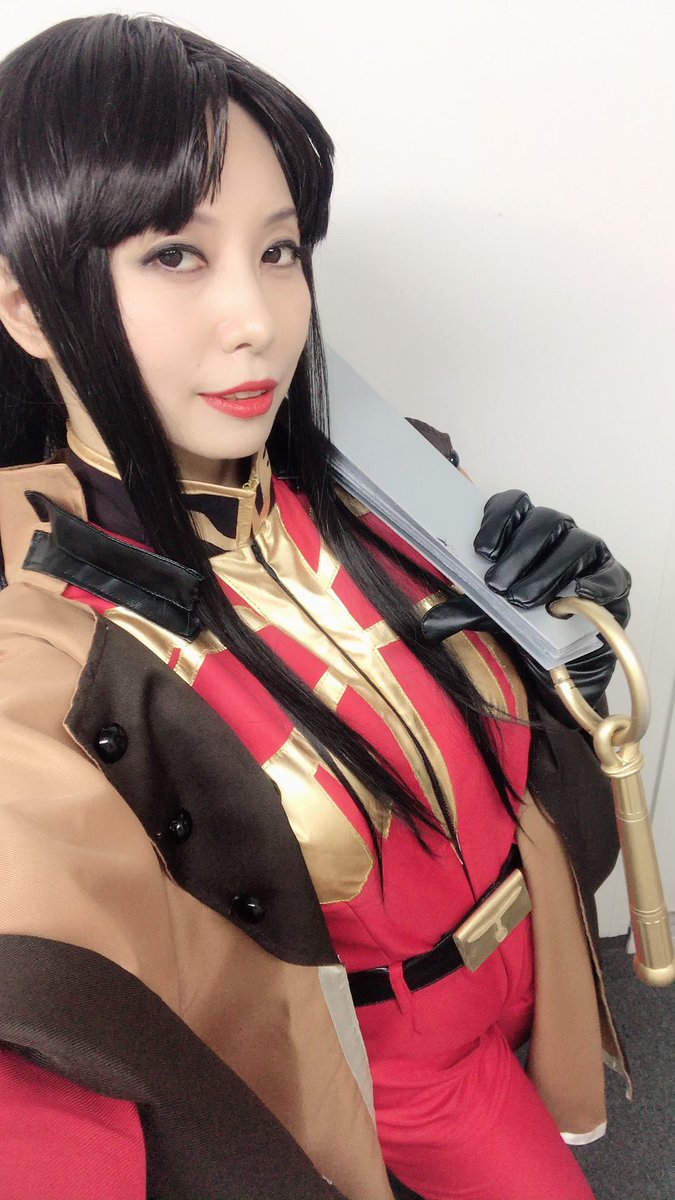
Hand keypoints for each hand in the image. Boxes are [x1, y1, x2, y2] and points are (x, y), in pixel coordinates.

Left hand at [421, 490, 630, 719]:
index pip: (514, 505)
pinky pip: (609, 575)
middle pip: (547, 521)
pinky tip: (577, 594)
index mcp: (527, 534)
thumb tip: (428, 623)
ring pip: (576, 544)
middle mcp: (561, 537)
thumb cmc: (526, 631)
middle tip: (497, 585)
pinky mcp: (614, 584)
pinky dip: (594, 582)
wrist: (562, 670)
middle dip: (520, 552)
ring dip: (547, 570)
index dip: (498, 519)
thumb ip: (464, 613)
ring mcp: (590, 558)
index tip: (481, 550)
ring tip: (523, 599)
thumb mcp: (489, 620)